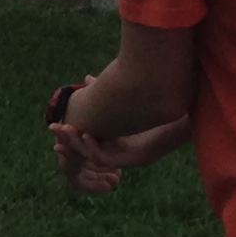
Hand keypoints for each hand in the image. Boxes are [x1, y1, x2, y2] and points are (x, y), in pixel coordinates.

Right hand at [51, 100, 189, 192]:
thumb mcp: (126, 98)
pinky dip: (93, 147)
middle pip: (88, 150)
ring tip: (66, 129)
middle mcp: (122, 151)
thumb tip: (86, 77)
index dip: (71, 134)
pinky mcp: (136, 159)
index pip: (88, 141)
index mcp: (119, 140)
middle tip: (52, 128)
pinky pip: (107, 157)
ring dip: (77, 143)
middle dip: (68, 140)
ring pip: (94, 156)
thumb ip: (106, 91)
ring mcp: (130, 156)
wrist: (183, 113)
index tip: (55, 123)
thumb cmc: (159, 104)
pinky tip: (85, 133)